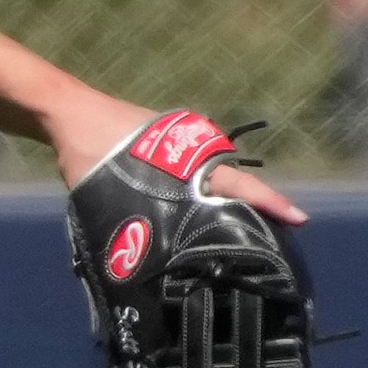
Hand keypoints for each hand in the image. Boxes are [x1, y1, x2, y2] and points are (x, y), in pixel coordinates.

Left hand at [47, 91, 309, 226]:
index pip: (238, 184)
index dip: (270, 204)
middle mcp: (193, 151)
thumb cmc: (84, 148)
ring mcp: (183, 148)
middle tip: (273, 246)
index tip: (300, 219)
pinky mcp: (169, 150)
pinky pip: (196, 177)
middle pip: (234, 186)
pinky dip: (205, 196)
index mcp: (187, 157)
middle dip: (255, 212)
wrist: (67, 113)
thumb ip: (131, 216)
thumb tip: (144, 254)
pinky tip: (207, 219)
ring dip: (229, 206)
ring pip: (216, 182)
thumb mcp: (108, 188)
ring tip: (246, 238)